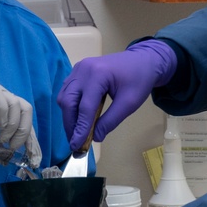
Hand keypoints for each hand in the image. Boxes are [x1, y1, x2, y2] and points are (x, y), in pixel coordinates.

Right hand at [0, 69, 37, 157]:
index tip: (32, 156)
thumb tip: (0, 157)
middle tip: (13, 146)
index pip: (23, 121)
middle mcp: (4, 98)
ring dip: (15, 126)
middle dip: (25, 132)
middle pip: (27, 111)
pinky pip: (3, 101)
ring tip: (4, 139)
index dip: (30, 138)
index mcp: (3, 108)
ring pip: (19, 105)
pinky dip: (5, 116)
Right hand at [58, 39, 175, 149]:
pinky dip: (70, 106)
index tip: (77, 146)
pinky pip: (67, 90)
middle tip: (75, 142)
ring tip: (77, 132)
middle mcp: (84, 69)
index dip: (80, 129)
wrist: (142, 60)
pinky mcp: (78, 70)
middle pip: (68, 101)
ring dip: (68, 116)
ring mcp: (79, 68)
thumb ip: (110, 121)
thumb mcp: (129, 103)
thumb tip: (95, 137)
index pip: (84, 107)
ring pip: (64, 96)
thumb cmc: (139, 80)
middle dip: (70, 124)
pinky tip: (78, 117)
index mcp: (98, 74)